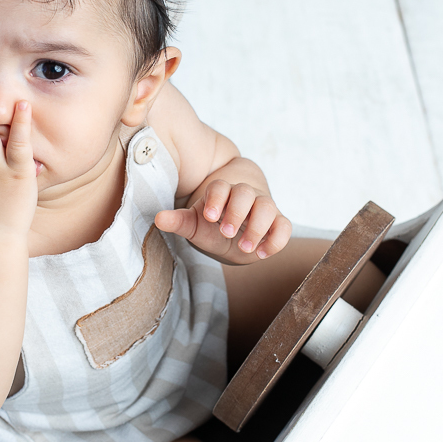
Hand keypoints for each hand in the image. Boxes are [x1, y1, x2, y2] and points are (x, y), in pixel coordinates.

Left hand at [154, 180, 290, 263]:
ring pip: (267, 206)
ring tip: (244, 247)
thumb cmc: (213, 226)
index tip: (210, 217)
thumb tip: (158, 219)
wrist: (234, 234)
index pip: (220, 187)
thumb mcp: (195, 224)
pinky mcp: (278, 223)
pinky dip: (277, 239)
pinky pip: (284, 226)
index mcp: (222, 192)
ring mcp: (263, 208)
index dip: (216, 199)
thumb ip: (179, 221)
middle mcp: (244, 196)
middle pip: (245, 193)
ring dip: (257, 227)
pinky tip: (262, 253)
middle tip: (227, 233)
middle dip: (237, 212)